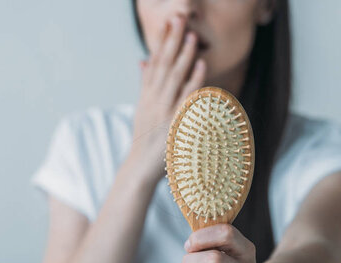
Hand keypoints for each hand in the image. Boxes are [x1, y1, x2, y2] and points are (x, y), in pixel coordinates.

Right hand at [130, 15, 205, 183]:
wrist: (140, 167)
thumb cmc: (144, 137)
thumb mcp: (141, 107)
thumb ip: (144, 83)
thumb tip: (143, 59)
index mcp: (147, 94)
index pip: (155, 62)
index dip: (162, 41)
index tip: (169, 22)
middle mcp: (154, 99)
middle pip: (164, 65)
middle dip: (173, 41)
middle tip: (179, 18)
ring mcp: (164, 111)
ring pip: (175, 78)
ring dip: (184, 56)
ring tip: (192, 37)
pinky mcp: (174, 123)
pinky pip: (186, 99)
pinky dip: (193, 81)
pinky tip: (201, 66)